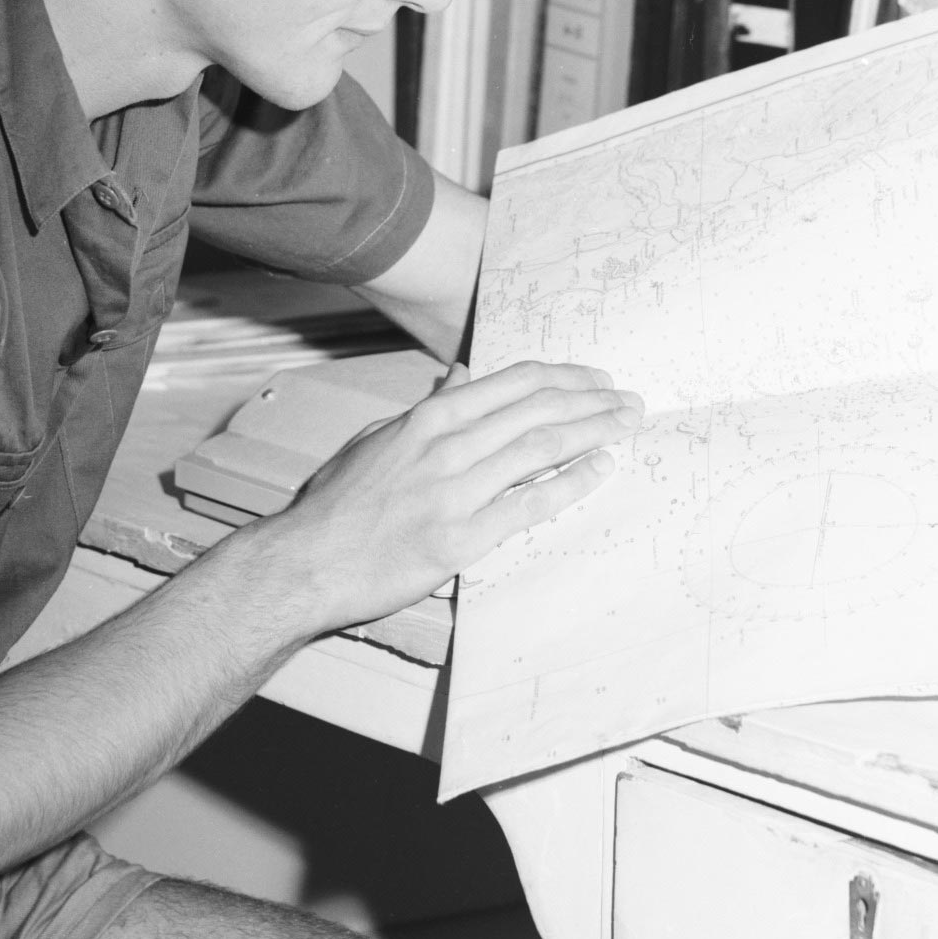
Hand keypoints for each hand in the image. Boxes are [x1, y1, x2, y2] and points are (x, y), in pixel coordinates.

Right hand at [254, 360, 643, 631]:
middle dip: (593, 401)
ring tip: (626, 427)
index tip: (596, 378)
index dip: (564, 377)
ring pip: (541, 450)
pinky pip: (529, 506)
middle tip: (630, 401)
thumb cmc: (337, 505)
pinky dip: (571, 485)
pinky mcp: (462, 538)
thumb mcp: (377, 438)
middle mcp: (448, 446)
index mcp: (431, 419)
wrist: (307, 562)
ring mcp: (456, 492)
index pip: (514, 383)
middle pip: (538, 411)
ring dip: (594, 434)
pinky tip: (600, 472)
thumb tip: (459, 376)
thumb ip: (426, 409)